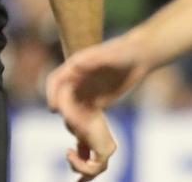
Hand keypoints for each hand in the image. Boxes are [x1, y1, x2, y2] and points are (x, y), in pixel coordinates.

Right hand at [47, 36, 147, 178]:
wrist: (139, 56)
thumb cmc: (125, 51)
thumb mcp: (110, 53)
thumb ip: (93, 59)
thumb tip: (76, 66)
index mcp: (74, 66)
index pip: (55, 81)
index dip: (51, 94)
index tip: (54, 108)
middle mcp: (76, 81)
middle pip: (63, 100)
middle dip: (67, 113)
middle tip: (76, 126)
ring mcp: (84, 93)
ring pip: (72, 112)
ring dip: (74, 124)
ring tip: (83, 135)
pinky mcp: (94, 103)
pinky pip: (84, 118)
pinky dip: (84, 128)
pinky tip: (90, 141)